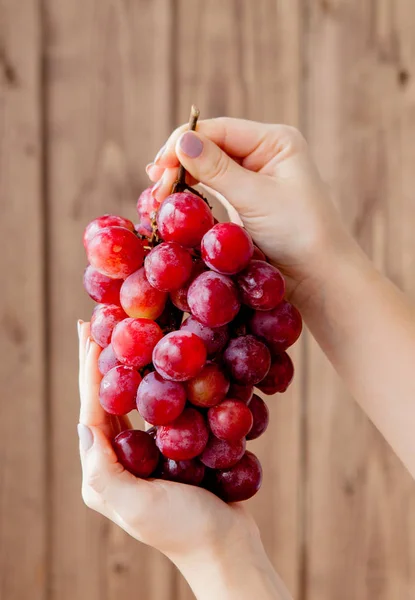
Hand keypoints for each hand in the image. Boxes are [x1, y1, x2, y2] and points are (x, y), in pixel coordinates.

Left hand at [77, 321, 289, 598]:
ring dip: (129, 366)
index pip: (91, 408)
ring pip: (134, 399)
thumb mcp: (134, 506)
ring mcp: (148, 453)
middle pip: (108, 398)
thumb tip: (83, 425)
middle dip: (102, 361)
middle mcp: (121, 457)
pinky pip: (163, 409)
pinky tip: (166, 362)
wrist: (226, 547)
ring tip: (130, 335)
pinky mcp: (173, 450)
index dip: (89, 367)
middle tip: (101, 322)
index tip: (90, 330)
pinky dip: (160, 383)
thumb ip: (103, 470)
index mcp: (104, 469)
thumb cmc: (182, 529)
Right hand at [148, 118, 352, 304]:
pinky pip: (214, 187)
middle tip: (155, 186)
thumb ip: (217, 169)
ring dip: (183, 177)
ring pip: (209, 166)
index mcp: (274, 141)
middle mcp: (264, 153)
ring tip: (159, 195)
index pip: (219, 130)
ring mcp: (255, 177)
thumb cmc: (299, 233)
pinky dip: (193, 192)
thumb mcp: (256, 198)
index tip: (158, 167)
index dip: (184, 143)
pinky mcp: (247, 200)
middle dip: (180, 161)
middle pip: (211, 145)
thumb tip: (181, 141)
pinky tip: (176, 200)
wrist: (318, 276)